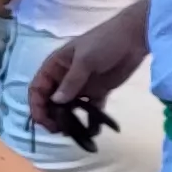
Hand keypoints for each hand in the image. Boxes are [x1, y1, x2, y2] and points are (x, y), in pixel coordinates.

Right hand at [28, 10, 147, 129]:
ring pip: (69, 107)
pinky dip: (90, 120)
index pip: (38, 87)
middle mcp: (64, 77)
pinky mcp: (98, 91)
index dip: (36, 104)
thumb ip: (71, 82)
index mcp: (55, 66)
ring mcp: (81, 85)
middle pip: (51, 100)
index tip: (42, 121)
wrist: (135, 37)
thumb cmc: (104, 42)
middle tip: (58, 130)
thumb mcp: (84, 60)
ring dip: (69, 120)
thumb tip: (56, 102)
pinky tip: (92, 132)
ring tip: (74, 134)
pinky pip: (91, 109)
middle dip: (52, 116)